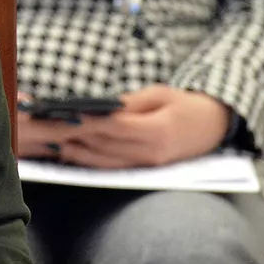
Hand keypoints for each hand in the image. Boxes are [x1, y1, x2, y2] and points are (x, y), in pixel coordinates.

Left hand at [20, 86, 229, 168]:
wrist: (215, 126)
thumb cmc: (187, 104)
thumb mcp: (161, 94)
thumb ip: (131, 104)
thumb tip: (102, 108)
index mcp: (158, 131)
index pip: (115, 127)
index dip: (88, 121)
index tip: (65, 114)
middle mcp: (152, 153)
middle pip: (105, 146)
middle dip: (76, 137)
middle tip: (49, 128)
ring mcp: (148, 165)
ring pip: (104, 161)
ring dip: (77, 152)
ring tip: (52, 141)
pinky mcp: (145, 169)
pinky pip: (111, 167)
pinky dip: (89, 161)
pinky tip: (70, 152)